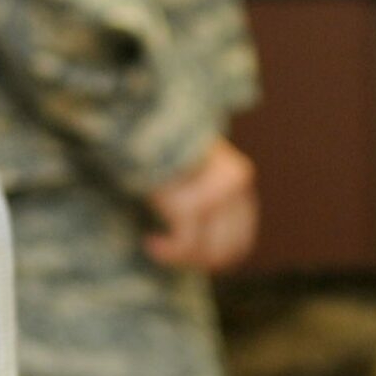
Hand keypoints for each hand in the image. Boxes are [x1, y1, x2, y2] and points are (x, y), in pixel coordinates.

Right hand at [144, 137, 256, 271]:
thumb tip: (207, 252)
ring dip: (178, 257)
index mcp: (238, 179)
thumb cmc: (157, 145)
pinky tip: (151, 242)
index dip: (213, 259)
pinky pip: (184, 244)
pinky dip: (167, 251)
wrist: (135, 115)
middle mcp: (236, 184)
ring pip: (206, 251)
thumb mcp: (190, 170)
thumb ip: (205, 201)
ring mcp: (216, 193)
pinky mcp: (191, 202)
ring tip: (154, 244)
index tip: (183, 254)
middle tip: (166, 252)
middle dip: (195, 261)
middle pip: (226, 250)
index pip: (240, 241)